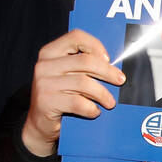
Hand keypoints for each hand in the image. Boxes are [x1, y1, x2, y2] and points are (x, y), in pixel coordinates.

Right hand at [21, 30, 123, 157]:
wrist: (40, 123)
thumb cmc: (61, 96)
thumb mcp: (69, 76)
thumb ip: (84, 66)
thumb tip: (114, 65)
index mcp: (50, 52)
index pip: (76, 37)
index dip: (96, 46)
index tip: (109, 59)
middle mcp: (45, 65)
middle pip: (85, 61)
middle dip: (108, 72)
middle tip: (120, 81)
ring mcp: (44, 83)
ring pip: (84, 83)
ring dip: (102, 94)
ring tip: (110, 102)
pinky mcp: (46, 102)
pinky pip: (77, 102)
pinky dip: (91, 108)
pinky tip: (95, 111)